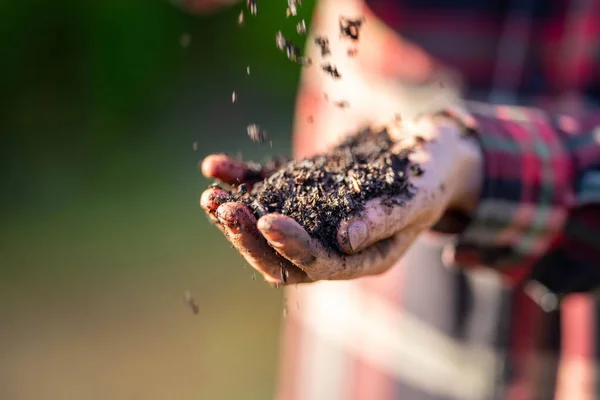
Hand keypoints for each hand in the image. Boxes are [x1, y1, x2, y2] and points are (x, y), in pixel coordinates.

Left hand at [200, 116, 481, 284]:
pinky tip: (215, 166)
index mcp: (362, 258)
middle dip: (249, 235)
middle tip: (223, 210)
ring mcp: (314, 217)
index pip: (318, 264)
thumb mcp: (416, 194)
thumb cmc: (431, 173)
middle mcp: (333, 244)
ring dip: (236, 212)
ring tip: (209, 195)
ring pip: (265, 224)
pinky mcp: (304, 191)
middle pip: (280, 253)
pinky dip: (241, 179)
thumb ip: (385, 218)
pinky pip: (266, 189)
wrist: (427, 148)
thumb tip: (345, 240)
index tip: (267, 221)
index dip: (290, 247)